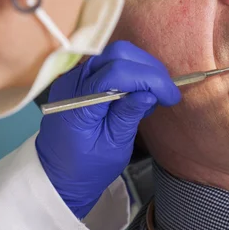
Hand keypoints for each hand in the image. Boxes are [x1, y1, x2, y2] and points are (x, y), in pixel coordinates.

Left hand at [35, 41, 180, 218]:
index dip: (150, 79)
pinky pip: (111, 62)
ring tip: (155, 93)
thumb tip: (149, 93)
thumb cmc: (86, 168)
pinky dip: (132, 70)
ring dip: (142, 67)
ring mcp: (74, 77)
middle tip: (166, 92)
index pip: (117, 72)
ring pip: (116, 53)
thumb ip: (128, 116)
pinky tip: (140, 91)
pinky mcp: (81, 78)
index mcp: (78, 103)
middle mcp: (72, 82)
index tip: (171, 97)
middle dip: (149, 69)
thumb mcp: (112, 148)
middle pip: (118, 54)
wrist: (56, 175)